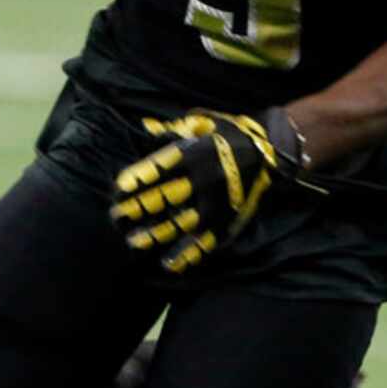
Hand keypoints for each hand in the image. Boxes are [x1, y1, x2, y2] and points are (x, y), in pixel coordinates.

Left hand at [110, 108, 304, 273]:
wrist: (269, 151)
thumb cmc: (228, 134)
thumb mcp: (201, 124)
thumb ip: (172, 129)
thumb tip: (144, 128)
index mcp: (194, 154)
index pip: (159, 169)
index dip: (138, 180)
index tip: (119, 191)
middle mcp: (202, 179)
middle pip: (163, 198)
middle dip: (137, 209)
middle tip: (116, 219)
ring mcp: (215, 202)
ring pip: (180, 223)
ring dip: (154, 234)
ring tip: (133, 242)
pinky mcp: (226, 219)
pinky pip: (204, 241)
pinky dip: (186, 254)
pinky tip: (168, 263)